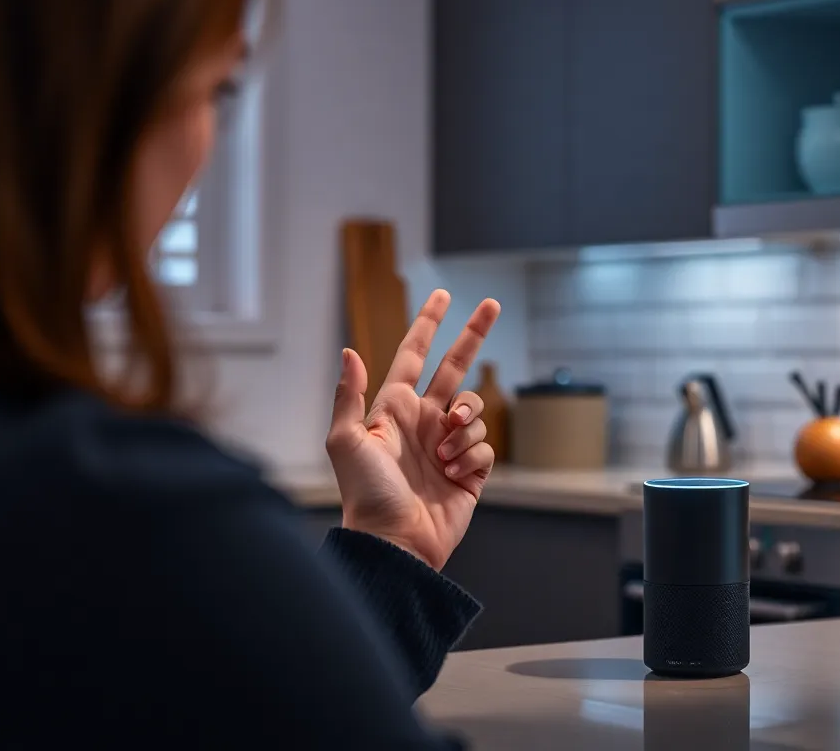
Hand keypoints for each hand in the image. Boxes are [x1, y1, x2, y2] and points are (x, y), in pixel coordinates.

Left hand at [325, 289, 500, 569]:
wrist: (395, 542)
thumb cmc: (365, 494)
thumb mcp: (346, 441)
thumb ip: (349, 395)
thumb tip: (350, 351)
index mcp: (395, 409)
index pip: (415, 355)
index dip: (428, 324)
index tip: (443, 296)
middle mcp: (425, 422)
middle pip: (457, 367)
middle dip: (473, 335)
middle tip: (493, 304)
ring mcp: (449, 446)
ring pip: (474, 412)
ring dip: (464, 427)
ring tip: (443, 455)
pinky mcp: (470, 472)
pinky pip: (484, 447)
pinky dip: (471, 456)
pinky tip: (453, 473)